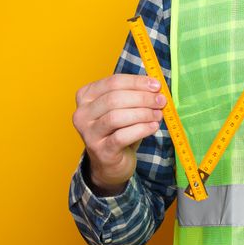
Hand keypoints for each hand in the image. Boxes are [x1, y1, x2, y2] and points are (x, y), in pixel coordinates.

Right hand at [72, 74, 165, 194]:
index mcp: (86, 96)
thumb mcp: (123, 107)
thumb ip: (135, 94)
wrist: (111, 162)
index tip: (157, 85)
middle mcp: (82, 113)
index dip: (137, 82)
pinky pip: (122, 136)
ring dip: (143, 114)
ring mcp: (89, 133)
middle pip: (114, 98)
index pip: (113, 82)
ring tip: (158, 115)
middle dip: (142, 98)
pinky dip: (141, 129)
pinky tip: (153, 127)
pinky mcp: (100, 150)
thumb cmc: (118, 129)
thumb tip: (156, 86)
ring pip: (116, 117)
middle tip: (161, 101)